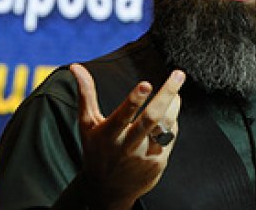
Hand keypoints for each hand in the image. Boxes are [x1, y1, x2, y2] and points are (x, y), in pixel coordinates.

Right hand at [69, 63, 184, 209]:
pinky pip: (170, 136)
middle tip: (179, 75)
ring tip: (176, 92)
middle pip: (151, 118)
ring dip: (174, 106)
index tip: (146, 84)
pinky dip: (171, 123)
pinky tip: (168, 116)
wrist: (107, 190)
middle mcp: (127, 145)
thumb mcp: (87, 124)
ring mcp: (144, 155)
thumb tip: (76, 67)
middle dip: (167, 94)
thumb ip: (85, 94)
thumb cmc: (96, 150)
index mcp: (109, 134)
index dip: (134, 100)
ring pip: (166, 126)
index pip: (122, 115)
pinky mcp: (157, 162)